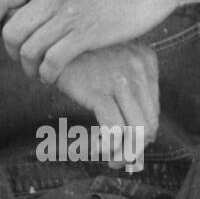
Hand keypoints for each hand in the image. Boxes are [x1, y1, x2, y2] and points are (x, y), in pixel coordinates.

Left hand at [0, 0, 180, 82]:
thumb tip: (32, 2)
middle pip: (11, 31)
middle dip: (12, 53)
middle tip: (23, 61)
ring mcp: (69, 13)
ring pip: (30, 50)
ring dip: (30, 69)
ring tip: (39, 73)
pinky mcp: (87, 33)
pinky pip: (53, 61)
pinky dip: (48, 74)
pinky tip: (54, 77)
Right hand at [54, 42, 158, 170]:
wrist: (46, 38)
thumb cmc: (75, 55)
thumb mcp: (108, 64)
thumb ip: (125, 89)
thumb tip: (134, 133)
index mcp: (146, 61)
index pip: (153, 112)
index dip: (139, 138)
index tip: (123, 147)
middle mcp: (139, 69)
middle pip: (149, 126)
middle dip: (134, 151)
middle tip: (116, 161)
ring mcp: (121, 79)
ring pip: (135, 133)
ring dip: (121, 154)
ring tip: (108, 160)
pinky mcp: (98, 90)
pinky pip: (113, 132)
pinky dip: (105, 148)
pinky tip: (92, 149)